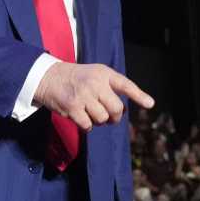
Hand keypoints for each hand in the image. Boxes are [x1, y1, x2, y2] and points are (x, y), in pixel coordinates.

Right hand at [33, 62, 153, 129]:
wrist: (49, 77)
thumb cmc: (77, 78)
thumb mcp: (95, 74)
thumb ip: (110, 87)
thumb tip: (124, 111)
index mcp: (103, 73)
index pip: (125, 85)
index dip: (139, 95)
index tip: (150, 104)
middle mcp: (95, 83)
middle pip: (116, 108)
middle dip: (114, 116)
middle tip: (109, 116)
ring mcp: (84, 95)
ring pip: (102, 118)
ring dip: (99, 121)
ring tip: (90, 113)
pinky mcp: (72, 107)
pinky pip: (88, 125)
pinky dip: (87, 126)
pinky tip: (81, 118)